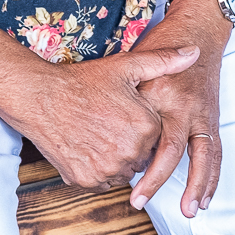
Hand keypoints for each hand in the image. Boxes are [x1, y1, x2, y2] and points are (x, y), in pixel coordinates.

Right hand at [0, 42, 200, 190]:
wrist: (40, 97)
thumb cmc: (82, 81)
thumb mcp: (126, 66)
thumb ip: (164, 61)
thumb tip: (194, 52)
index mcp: (146, 126)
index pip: (156, 135)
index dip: (140, 123)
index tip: (124, 112)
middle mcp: (130, 152)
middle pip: (142, 155)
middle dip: (131, 143)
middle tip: (109, 123)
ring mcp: (107, 168)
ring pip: (124, 171)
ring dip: (116, 159)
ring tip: (98, 134)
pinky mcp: (87, 180)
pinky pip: (104, 182)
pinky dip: (99, 170)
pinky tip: (88, 148)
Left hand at [128, 0, 231, 217]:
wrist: (198, 28)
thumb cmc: (162, 43)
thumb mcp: (136, 63)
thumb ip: (126, 94)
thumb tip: (107, 126)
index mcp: (165, 96)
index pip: (152, 138)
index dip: (140, 165)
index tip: (123, 184)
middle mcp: (187, 108)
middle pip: (176, 152)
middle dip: (159, 180)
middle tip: (140, 203)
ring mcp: (204, 113)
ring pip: (205, 155)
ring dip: (198, 185)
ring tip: (190, 210)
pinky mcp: (212, 117)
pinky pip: (214, 150)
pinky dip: (210, 175)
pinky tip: (204, 197)